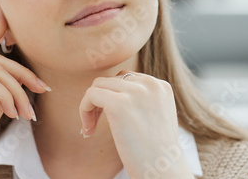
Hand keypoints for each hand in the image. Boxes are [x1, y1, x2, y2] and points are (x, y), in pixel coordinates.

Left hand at [79, 70, 193, 177]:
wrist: (163, 170)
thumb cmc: (156, 152)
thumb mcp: (155, 117)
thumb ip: (141, 100)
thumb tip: (113, 94)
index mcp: (160, 86)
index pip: (127, 79)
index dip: (113, 97)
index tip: (109, 119)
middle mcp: (150, 84)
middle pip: (111, 80)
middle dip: (100, 101)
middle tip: (96, 125)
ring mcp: (135, 92)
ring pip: (98, 85)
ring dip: (90, 106)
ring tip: (91, 128)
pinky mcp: (119, 104)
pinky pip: (91, 95)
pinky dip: (84, 110)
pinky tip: (88, 130)